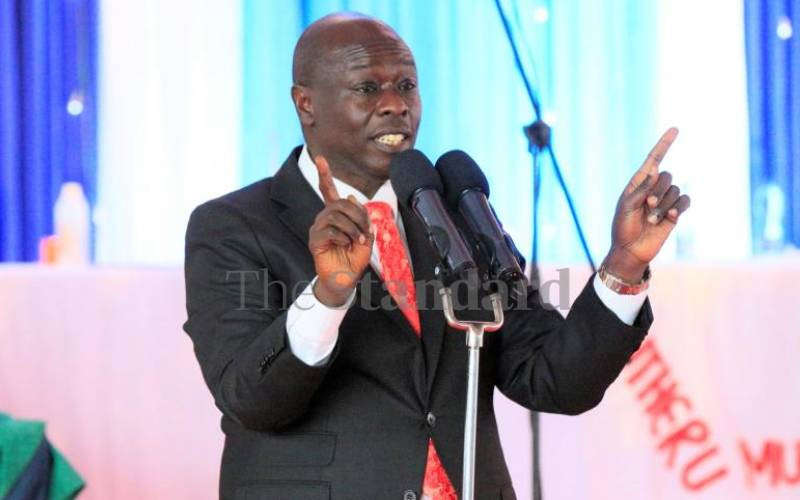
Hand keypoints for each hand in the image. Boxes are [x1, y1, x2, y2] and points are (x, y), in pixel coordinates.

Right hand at [308, 155, 373, 305]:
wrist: (346, 280)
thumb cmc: (354, 258)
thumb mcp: (366, 235)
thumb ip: (361, 217)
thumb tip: (349, 197)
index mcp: (336, 215)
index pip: (328, 191)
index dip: (324, 174)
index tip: (320, 158)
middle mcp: (324, 218)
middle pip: (340, 202)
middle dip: (358, 215)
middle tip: (365, 232)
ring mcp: (318, 229)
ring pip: (335, 215)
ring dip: (352, 227)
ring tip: (357, 240)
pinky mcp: (315, 241)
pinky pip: (329, 230)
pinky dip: (343, 236)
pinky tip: (346, 245)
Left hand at [604, 128, 690, 281]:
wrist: (630, 250)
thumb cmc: (622, 228)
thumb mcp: (626, 207)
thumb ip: (640, 189)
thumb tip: (655, 172)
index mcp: (638, 183)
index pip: (654, 159)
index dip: (664, 144)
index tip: (675, 129)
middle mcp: (653, 189)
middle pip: (667, 176)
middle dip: (658, 190)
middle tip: (648, 207)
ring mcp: (664, 200)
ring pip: (675, 190)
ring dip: (664, 205)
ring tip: (651, 219)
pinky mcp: (674, 213)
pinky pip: (684, 201)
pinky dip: (677, 207)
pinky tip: (669, 217)